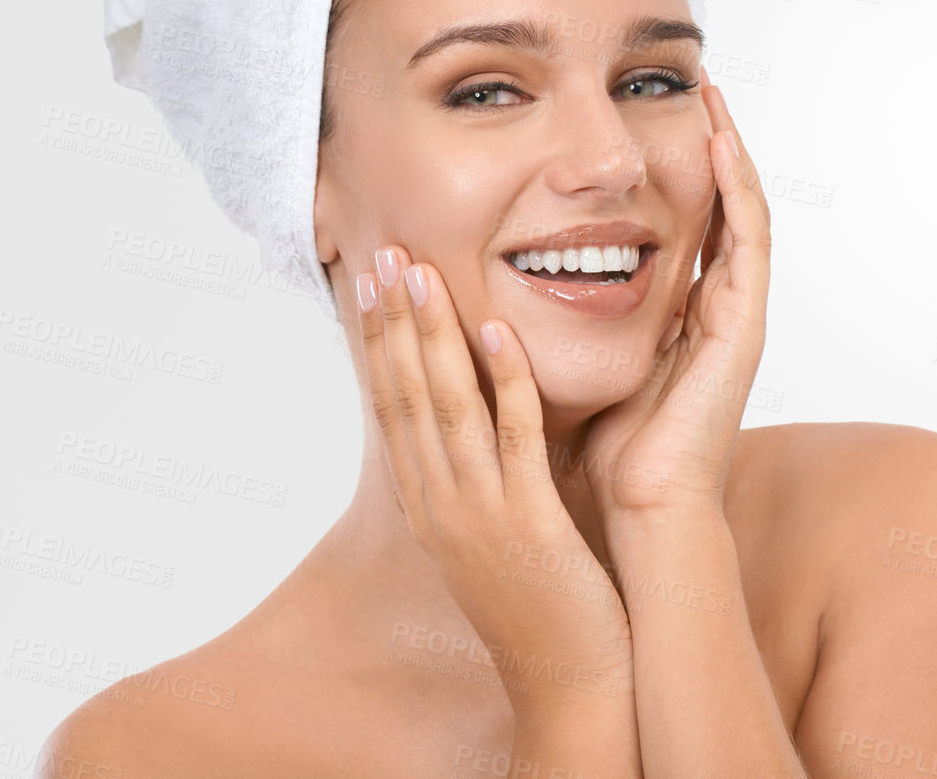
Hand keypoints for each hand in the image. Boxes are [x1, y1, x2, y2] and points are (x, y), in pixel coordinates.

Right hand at [357, 245, 636, 714]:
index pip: (391, 407)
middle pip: (405, 395)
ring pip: (448, 405)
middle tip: (383, 255)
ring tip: (421, 272)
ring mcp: (480, 510)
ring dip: (433, 334)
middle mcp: (440, 502)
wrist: (565, 680)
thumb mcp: (483, 532)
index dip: (379, 342)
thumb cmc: (534, 601)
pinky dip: (505, 378)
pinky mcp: (529, 519)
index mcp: (427, 503)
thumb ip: (470, 473)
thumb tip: (466, 415)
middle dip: (393, 323)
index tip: (372, 285)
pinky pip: (514, 435)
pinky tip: (497, 329)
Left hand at [583, 69, 771, 524]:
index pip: (687, 225)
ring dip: (730, 150)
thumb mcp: (576, 364)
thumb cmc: (605, 450)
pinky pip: (751, 240)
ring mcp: (737, 316)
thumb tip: (492, 286)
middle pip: (722, 208)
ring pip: (744, 212)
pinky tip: (721, 144)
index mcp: (681, 318)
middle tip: (695, 86)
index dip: (676, 172)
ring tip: (710, 94)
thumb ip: (557, 323)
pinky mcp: (746, 325)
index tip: (651, 121)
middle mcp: (715, 309)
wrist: (640, 509)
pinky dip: (740, 188)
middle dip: (709, 146)